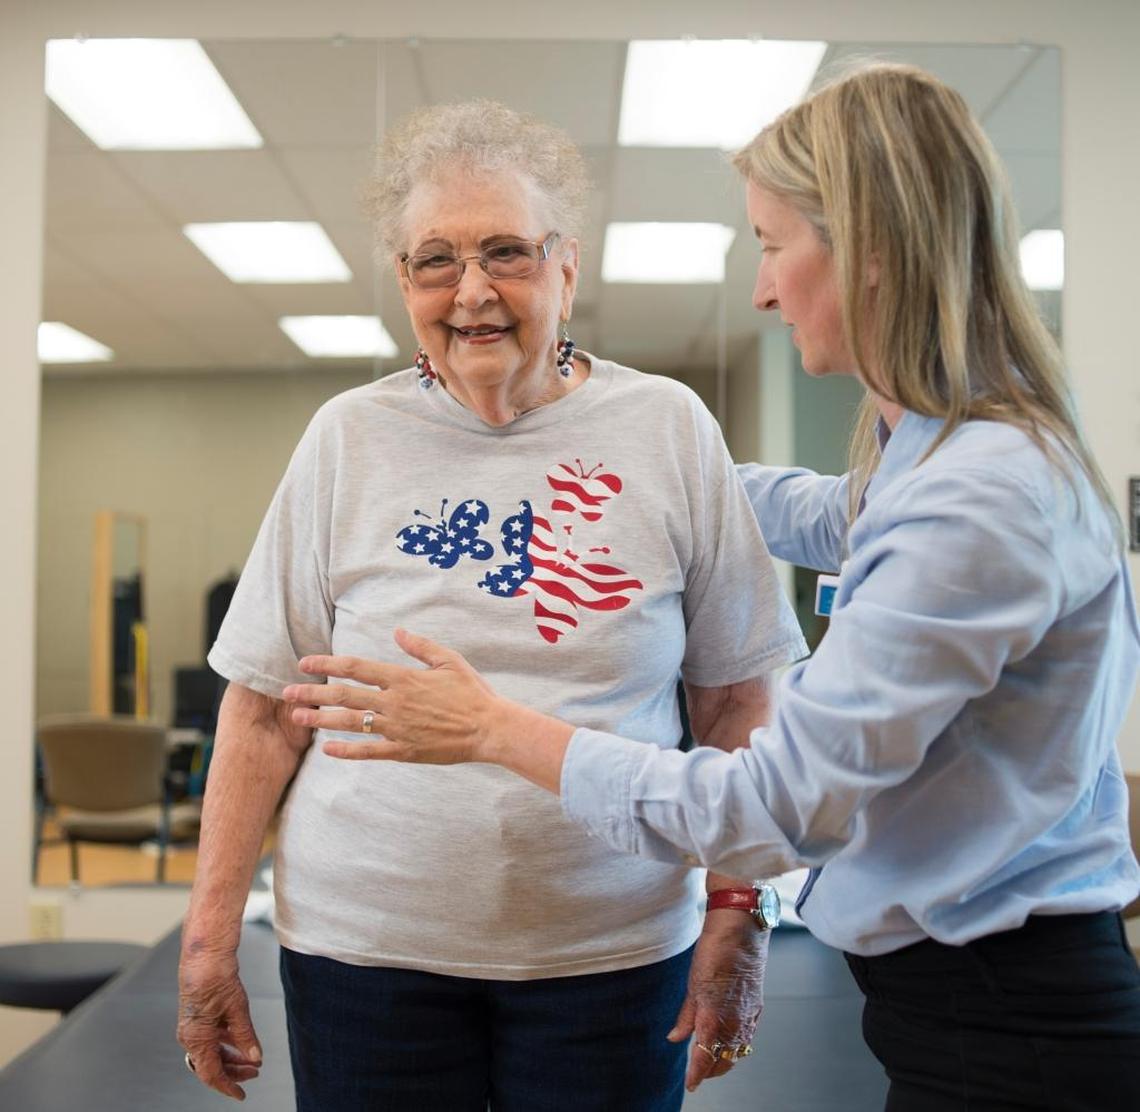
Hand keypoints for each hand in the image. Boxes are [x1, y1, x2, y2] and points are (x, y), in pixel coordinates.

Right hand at [177, 947, 261, 1100]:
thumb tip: (254, 1057)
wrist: (205, 955)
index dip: (227, 1086)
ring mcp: (192, 1027)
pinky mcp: (197, 1017)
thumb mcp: (237, 1010)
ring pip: (210, 1052)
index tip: (241, 1093)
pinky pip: (210, 1038)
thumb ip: (246, 1037)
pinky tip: (239, 1043)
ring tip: (250, 1060)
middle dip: (233, 1072)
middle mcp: (190, 1035)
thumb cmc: (215, 977)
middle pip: (210, 1065)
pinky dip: (225, 1044)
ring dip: (230, 1058)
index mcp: (196, 1038)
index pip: (211, 1074)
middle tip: (254, 1073)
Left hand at [282, 629, 500, 764]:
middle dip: (312, 693)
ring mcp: (397, 728)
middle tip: (287, 693)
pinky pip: (369, 752)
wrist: (489, 728)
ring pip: (350, 723)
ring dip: (321, 720)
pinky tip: (327, 750)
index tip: (305, 662)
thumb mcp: (449, 660)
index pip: (356, 668)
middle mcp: (394, 702)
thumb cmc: (472, 692)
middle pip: (344, 695)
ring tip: (298, 718)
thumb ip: (420, 646)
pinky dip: (346, 751)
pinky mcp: (404, 750)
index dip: (327, 664)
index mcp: (403, 678)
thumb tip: (397, 632)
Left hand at [667, 910, 768, 1091]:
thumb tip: (676, 1038)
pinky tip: (730, 1039)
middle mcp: (735, 1022)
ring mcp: (749, 1015)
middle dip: (711, 1070)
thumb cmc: (714, 952)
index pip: (705, 1058)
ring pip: (738, 1050)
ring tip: (712, 1059)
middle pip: (724, 1060)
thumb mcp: (693, 984)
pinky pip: (749, 1035)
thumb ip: (686, 1016)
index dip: (697, 1074)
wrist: (741, 931)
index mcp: (714, 1018)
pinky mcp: (758, 1006)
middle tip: (697, 1073)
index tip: (690, 1084)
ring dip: (725, 1059)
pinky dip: (738, 1043)